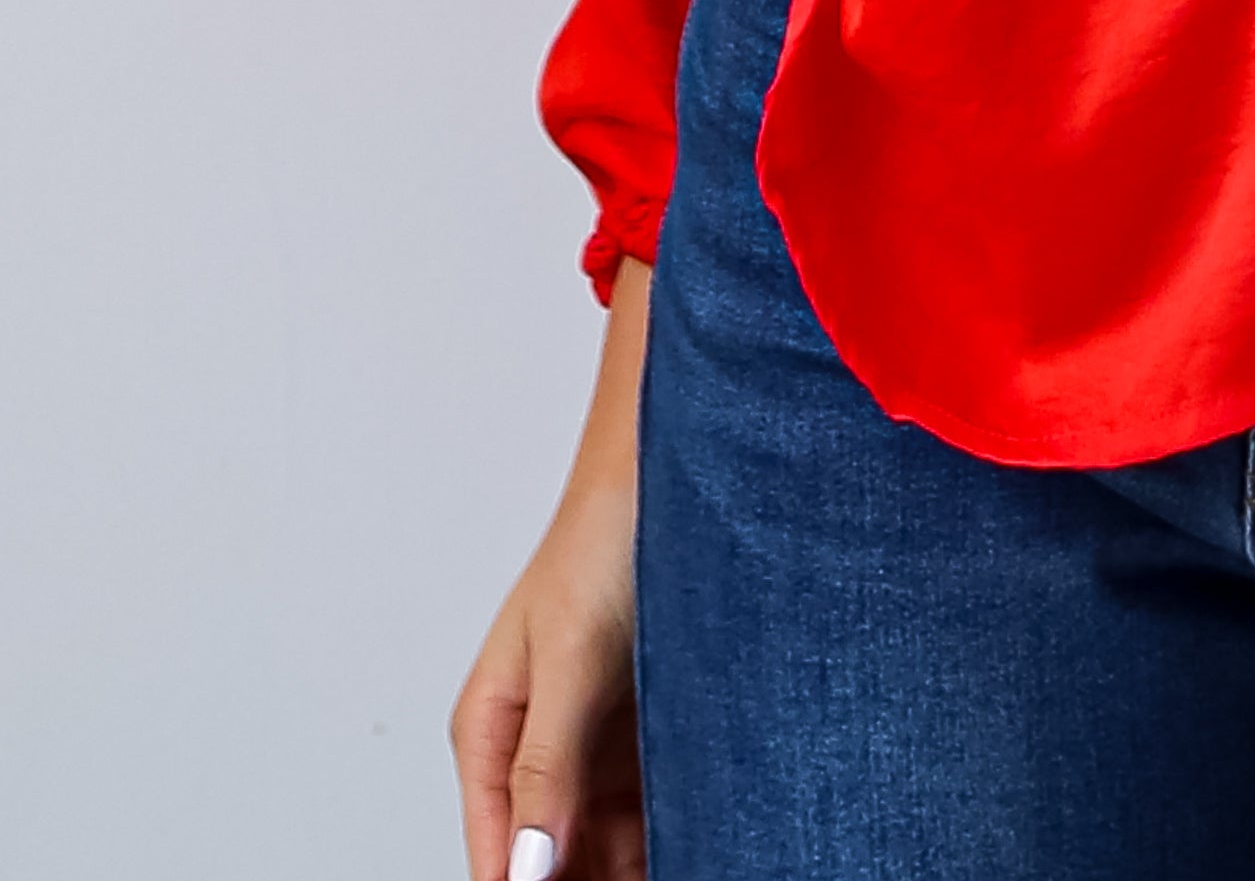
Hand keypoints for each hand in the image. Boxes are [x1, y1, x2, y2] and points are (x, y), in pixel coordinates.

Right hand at [451, 262, 651, 880]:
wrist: (683, 463)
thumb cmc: (606, 534)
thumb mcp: (571, 653)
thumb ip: (548, 764)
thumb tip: (528, 867)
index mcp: (494, 732)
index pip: (498, 858)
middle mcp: (541, 748)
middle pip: (557, 861)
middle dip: (596, 879)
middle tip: (648, 880)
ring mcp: (598, 744)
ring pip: (612, 844)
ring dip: (641, 863)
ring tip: (698, 858)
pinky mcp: (653, 732)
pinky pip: (660, 809)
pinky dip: (680, 832)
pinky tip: (713, 841)